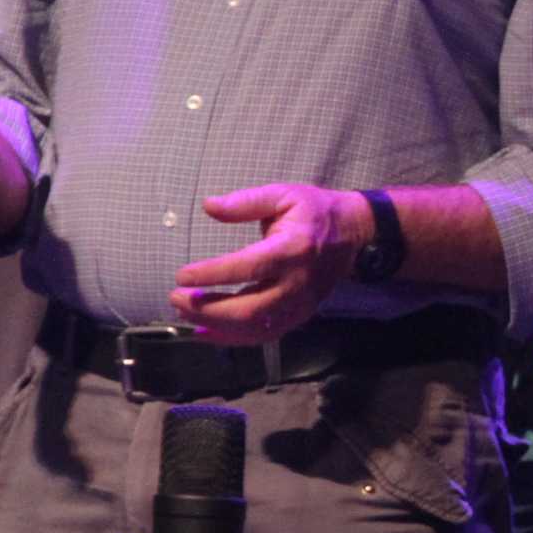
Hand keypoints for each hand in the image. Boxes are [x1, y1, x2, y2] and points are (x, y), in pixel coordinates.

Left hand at [169, 182, 365, 340]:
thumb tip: (208, 206)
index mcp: (293, 249)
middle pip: (251, 308)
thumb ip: (245, 202)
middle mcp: (298, 281)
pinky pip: (266, 334)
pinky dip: (234, 338)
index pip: (249, 267)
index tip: (182, 275)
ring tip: (186, 314)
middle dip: (209, 308)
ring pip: (257, 327)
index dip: (213, 274)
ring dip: (218, 326)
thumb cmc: (315, 210)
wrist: (355, 231)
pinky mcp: (302, 313)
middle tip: (177, 298)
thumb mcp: (283, 195)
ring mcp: (302, 302)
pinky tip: (207, 332)